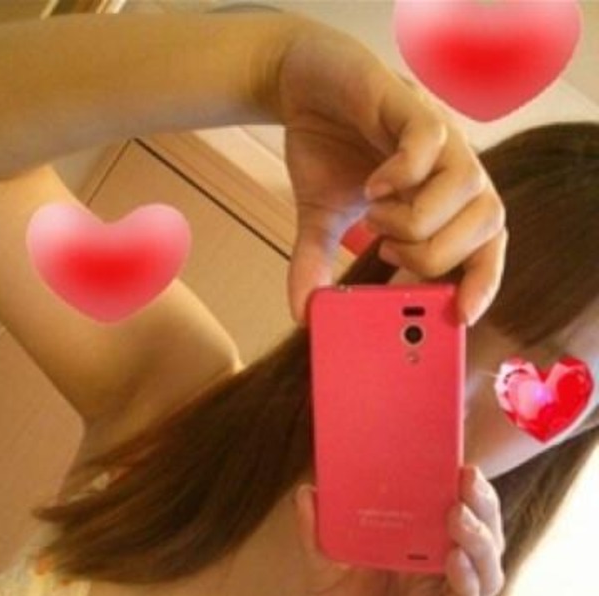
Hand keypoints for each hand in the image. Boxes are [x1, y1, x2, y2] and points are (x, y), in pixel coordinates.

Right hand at [275, 23, 507, 326]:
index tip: (460, 317)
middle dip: (432, 257)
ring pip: (466, 191)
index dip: (484, 283)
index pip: (486, 248)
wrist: (302, 87)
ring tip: (374, 218)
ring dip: (415, 221)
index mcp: (443, 203)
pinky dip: (401, 176)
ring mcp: (438, 139)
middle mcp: (453, 171)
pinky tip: (372, 187)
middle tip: (385, 251)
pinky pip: (430, 145)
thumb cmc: (326, 151)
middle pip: (486, 228)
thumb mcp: (320, 221)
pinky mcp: (411, 105)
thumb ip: (317, 265)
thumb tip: (302, 313)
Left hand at [291, 465, 505, 595]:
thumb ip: (315, 531)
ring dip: (479, 541)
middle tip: (468, 479)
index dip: (466, 489)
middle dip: (482, 506)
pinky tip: (455, 561)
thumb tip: (306, 490)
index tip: (461, 460)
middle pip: (482, 536)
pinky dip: (465, 583)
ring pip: (485, 570)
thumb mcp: (321, 566)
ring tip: (458, 516)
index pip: (456, 512)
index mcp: (418, 550)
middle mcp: (437, 574)